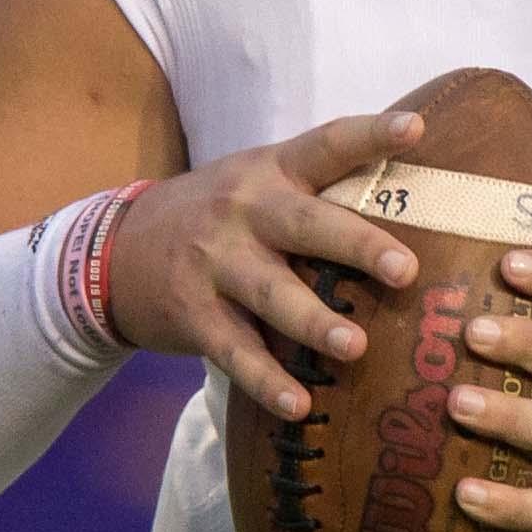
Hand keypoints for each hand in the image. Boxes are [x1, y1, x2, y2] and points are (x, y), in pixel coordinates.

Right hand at [105, 111, 423, 416]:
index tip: (416, 127)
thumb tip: (415, 212)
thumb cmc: (216, 217)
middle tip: (405, 269)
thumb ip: (316, 192)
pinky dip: (267, 380)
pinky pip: (235, 351)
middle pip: (305, 223)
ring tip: (356, 347)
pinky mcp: (194, 314)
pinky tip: (299, 404)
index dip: (371, 134)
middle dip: (356, 245)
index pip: (326, 144)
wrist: (115, 252)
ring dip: (314, 321)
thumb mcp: (256, 183)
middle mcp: (243, 211)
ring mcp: (214, 264)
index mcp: (270, 172)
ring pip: (271, 293)